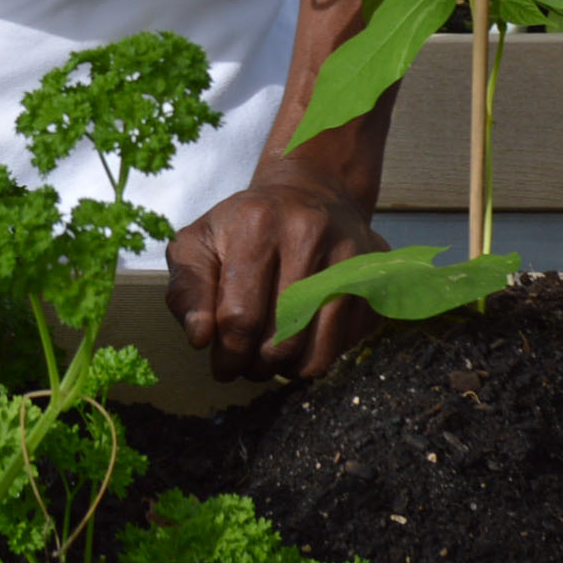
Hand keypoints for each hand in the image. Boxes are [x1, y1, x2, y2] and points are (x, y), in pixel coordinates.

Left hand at [165, 160, 390, 380]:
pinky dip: (323, 355)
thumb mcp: (199, 244)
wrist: (309, 193)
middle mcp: (309, 232)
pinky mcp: (374, 273)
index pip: (240, 316)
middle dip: (259, 366)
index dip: (227, 354)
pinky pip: (349, 341)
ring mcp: (350, 253)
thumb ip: (187, 290)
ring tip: (275, 360)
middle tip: (249, 364)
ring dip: (292, 369)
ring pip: (320, 348)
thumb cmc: (244, 226)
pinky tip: (304, 340)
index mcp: (257, 222)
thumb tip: (199, 337)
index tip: (222, 364)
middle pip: (282, 338)